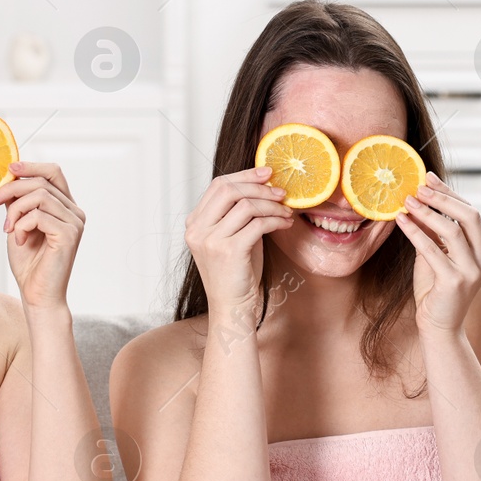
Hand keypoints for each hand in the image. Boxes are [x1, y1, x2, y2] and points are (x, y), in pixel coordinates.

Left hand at [0, 162, 85, 309]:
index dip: (31, 166)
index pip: (54, 173)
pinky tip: (19, 240)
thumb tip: (8, 179)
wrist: (37, 295)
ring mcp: (74, 223)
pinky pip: (38, 215)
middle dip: (12, 188)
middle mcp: (74, 212)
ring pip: (39, 196)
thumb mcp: (18, 225)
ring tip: (9, 229)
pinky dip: (21, 225)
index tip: (8, 169)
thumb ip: (18, 203)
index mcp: (65, 207)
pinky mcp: (68, 235)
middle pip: (42, 181)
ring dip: (15, 210)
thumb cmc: (30, 264)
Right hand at [185, 167, 293, 320]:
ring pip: (246, 205)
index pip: (218, 185)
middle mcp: (198, 229)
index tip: (267, 173)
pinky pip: (258, 224)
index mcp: (194, 223)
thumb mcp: (232, 237)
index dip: (244, 175)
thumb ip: (239, 213)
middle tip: (281, 191)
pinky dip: (276, 220)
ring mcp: (210, 240)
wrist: (232, 307)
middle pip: (229, 189)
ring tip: (286, 211)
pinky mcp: (229, 251)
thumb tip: (264, 186)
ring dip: (272, 205)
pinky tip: (285, 223)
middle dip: (259, 187)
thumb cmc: (236, 273)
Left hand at [395, 171, 480, 333]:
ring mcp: (472, 272)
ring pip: (452, 230)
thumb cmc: (436, 291)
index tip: (428, 179)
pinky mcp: (454, 282)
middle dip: (443, 198)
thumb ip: (435, 233)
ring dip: (427, 212)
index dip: (450, 194)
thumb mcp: (437, 256)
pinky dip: (414, 232)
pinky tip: (401, 221)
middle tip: (418, 187)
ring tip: (407, 201)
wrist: (439, 328)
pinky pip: (431, 249)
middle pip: (470, 216)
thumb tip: (421, 201)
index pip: (471, 214)